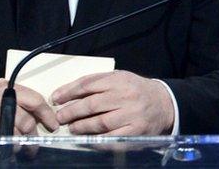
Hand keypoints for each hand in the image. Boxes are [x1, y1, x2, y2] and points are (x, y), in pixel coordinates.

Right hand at [0, 79, 57, 147]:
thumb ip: (11, 94)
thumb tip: (32, 107)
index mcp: (5, 89)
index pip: (35, 101)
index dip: (47, 114)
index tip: (53, 124)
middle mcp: (1, 104)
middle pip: (28, 123)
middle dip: (34, 135)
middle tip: (35, 141)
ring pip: (17, 137)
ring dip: (21, 145)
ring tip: (21, 147)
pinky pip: (2, 148)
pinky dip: (5, 151)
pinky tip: (3, 149)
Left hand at [51, 70, 173, 134]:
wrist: (163, 103)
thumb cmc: (135, 90)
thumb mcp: (118, 78)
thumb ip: (95, 82)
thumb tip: (65, 93)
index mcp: (119, 80)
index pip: (88, 85)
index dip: (69, 92)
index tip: (55, 99)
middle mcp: (126, 96)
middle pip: (92, 105)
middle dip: (72, 111)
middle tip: (60, 117)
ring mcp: (132, 115)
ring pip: (100, 123)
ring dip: (82, 127)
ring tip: (72, 128)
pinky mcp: (136, 132)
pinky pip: (112, 138)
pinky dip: (97, 140)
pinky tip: (87, 140)